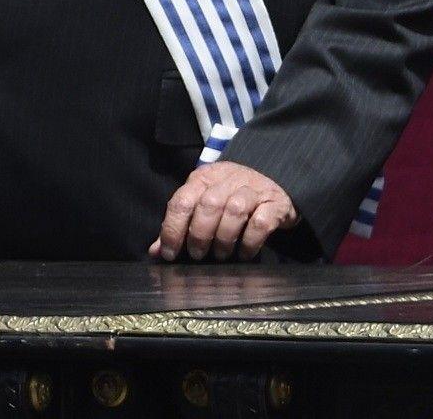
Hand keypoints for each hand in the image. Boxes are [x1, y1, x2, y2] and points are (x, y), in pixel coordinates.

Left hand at [150, 159, 297, 261]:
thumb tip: (156, 251)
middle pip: (209, 204)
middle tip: (197, 255)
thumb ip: (181, 225)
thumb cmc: (232, 197)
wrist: (276, 183)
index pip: (182, 200)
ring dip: (224, 239)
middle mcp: (229, 178)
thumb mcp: (204, 204)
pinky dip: (249, 242)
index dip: (173, 229)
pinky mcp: (275, 203)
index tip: (170, 253)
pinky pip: (261, 223)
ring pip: (235, 210)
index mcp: (205, 177)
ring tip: (220, 255)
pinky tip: (244, 253)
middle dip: (199, 235)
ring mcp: (254, 188)